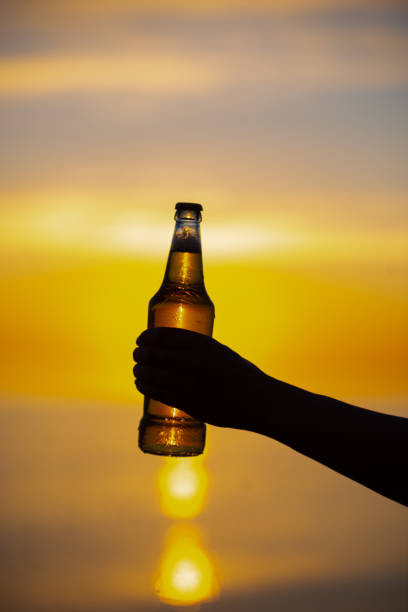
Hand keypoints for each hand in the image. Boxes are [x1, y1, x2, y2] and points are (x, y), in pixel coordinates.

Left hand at [133, 327, 271, 428]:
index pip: (165, 336)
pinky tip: (142, 384)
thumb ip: (197, 350)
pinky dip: (146, 387)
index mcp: (205, 345)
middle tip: (137, 354)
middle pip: (155, 355)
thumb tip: (168, 348)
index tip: (141, 339)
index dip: (148, 337)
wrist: (259, 401)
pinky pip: (160, 394)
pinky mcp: (190, 404)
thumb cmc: (239, 373)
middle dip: (141, 354)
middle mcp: (196, 363)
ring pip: (154, 375)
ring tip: (137, 370)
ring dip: (140, 371)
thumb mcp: (220, 352)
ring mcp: (192, 385)